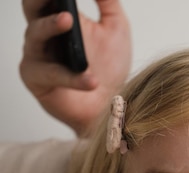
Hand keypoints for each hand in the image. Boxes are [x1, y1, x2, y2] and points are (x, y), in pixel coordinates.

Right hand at [20, 0, 130, 136]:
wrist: (113, 106)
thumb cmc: (110, 69)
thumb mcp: (116, 29)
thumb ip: (108, 2)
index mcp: (60, 19)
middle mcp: (44, 34)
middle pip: (32, 8)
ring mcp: (37, 57)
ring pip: (35, 35)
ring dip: (52, 26)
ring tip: (69, 20)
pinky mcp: (37, 81)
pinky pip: (51, 74)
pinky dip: (72, 76)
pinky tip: (91, 78)